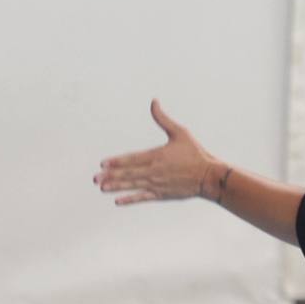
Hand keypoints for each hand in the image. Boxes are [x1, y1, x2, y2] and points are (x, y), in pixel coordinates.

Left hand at [96, 101, 225, 205]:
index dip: (117, 161)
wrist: (209, 176)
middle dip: (111, 176)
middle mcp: (155, 171)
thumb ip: (163, 119)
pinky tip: (118, 201)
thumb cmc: (195, 153)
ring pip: (133, 185)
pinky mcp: (162, 194)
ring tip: (102, 188)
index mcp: (157, 155)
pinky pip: (143, 197)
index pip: (133, 159)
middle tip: (95, 178)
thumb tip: (153, 102)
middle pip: (129, 174)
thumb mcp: (180, 132)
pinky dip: (130, 199)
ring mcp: (158, 184)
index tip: (103, 163)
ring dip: (117, 187)